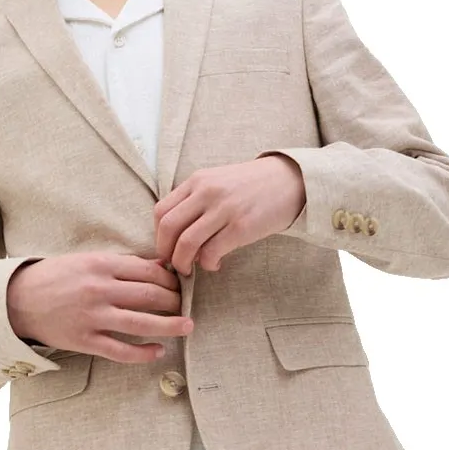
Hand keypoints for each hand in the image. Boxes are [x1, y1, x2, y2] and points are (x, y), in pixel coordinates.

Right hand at [6, 253, 193, 363]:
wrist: (17, 300)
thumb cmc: (55, 277)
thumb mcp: (87, 260)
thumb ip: (121, 265)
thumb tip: (158, 266)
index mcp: (100, 264)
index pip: (148, 271)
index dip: (170, 278)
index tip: (180, 283)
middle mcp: (99, 289)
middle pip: (150, 295)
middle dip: (174, 300)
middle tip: (186, 304)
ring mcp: (92, 316)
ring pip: (141, 323)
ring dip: (170, 325)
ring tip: (188, 326)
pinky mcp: (85, 340)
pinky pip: (120, 350)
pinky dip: (142, 353)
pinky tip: (158, 352)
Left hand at [154, 155, 305, 275]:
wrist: (290, 181)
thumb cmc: (250, 186)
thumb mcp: (217, 182)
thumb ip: (194, 200)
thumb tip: (173, 233)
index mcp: (197, 181)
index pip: (161, 211)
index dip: (158, 235)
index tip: (166, 248)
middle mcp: (207, 192)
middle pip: (168, 228)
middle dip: (166, 253)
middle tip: (173, 264)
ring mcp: (224, 209)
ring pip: (186, 243)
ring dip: (183, 263)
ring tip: (190, 269)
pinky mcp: (241, 227)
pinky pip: (211, 252)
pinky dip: (207, 264)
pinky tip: (215, 264)